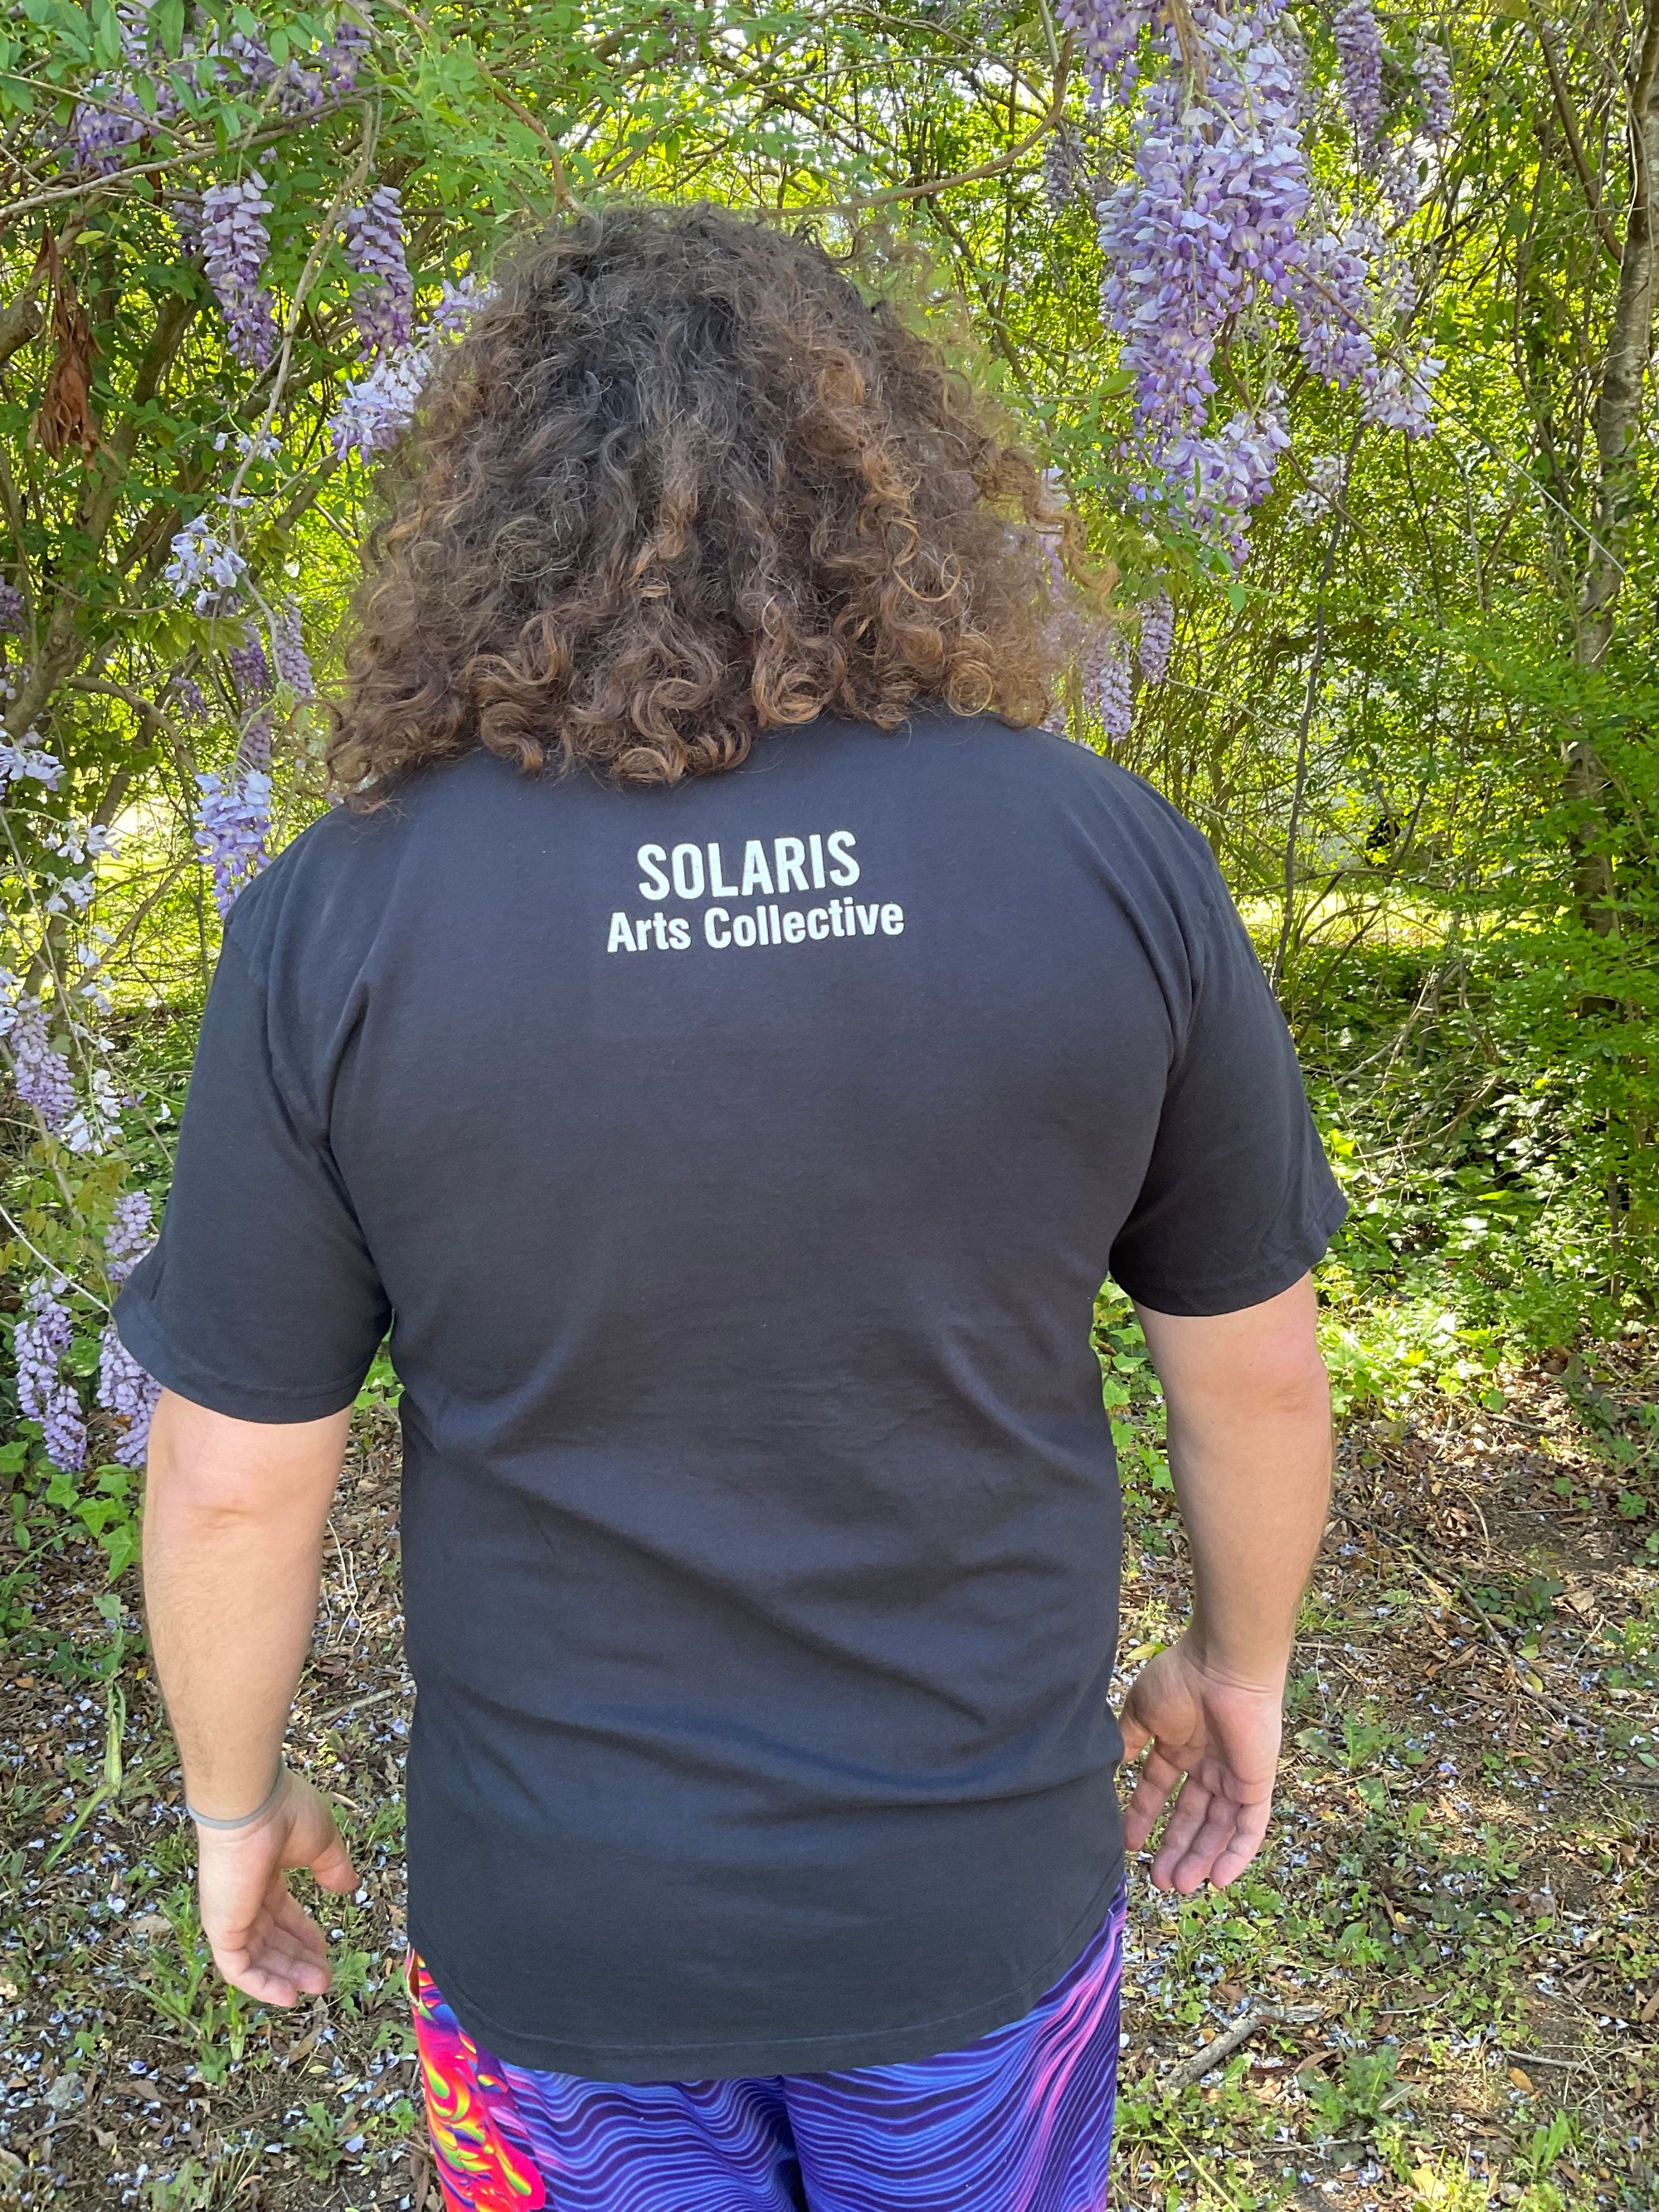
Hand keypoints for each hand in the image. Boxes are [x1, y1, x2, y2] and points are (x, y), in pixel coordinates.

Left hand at [195, 1771, 357, 2005]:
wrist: (253, 1806)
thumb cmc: (287, 1814)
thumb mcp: (322, 1843)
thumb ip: (333, 1868)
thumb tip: (348, 1887)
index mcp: (263, 1874)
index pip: (280, 1913)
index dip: (302, 1933)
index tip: (325, 1948)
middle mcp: (244, 1896)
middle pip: (271, 1939)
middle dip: (298, 1960)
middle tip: (325, 1979)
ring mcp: (230, 1913)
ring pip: (257, 1957)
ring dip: (286, 1975)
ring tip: (317, 1987)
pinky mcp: (221, 1928)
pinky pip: (238, 1968)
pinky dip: (261, 1985)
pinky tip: (288, 1996)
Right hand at [1116, 1628, 1284, 1893]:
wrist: (1223, 1667)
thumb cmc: (1180, 1680)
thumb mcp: (1141, 1712)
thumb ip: (1128, 1741)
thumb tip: (1113, 1767)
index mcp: (1179, 1746)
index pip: (1160, 1790)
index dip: (1144, 1817)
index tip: (1128, 1843)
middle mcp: (1208, 1765)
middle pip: (1192, 1818)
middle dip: (1175, 1849)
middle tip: (1159, 1880)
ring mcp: (1234, 1776)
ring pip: (1218, 1828)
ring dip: (1200, 1858)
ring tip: (1180, 1884)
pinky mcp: (1258, 1784)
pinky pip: (1250, 1827)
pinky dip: (1237, 1853)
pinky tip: (1218, 1878)